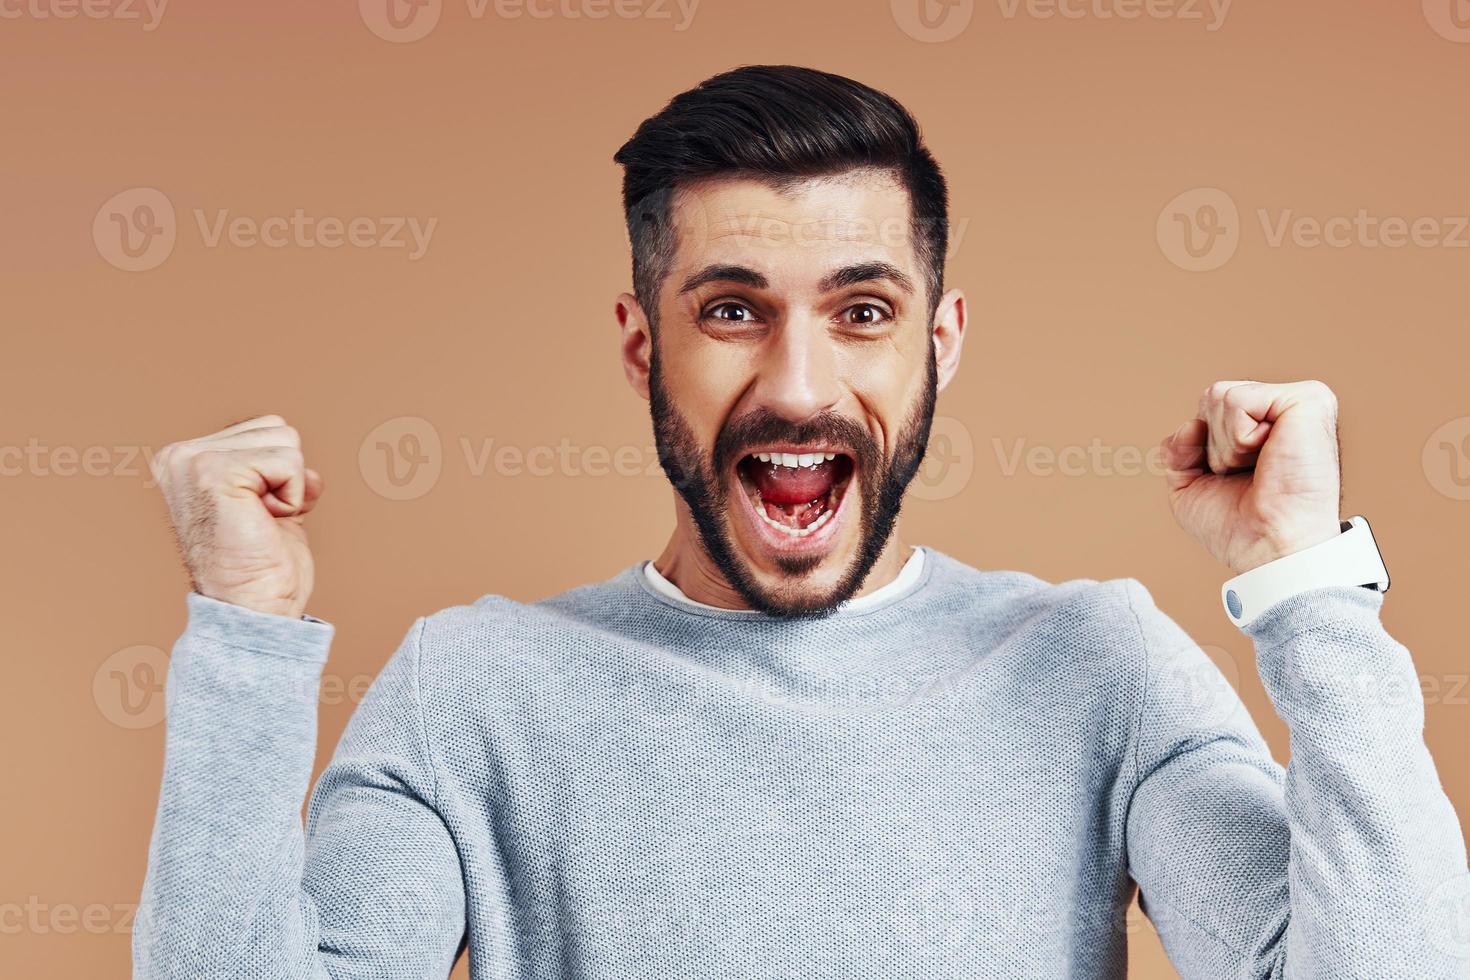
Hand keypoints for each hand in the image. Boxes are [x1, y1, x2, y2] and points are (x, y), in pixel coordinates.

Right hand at [151, 415, 321, 618]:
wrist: (252, 608)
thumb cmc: (262, 567)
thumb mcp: (270, 506)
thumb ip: (279, 475)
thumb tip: (309, 472)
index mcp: (187, 458)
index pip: (266, 429)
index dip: (280, 475)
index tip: (256, 514)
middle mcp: (181, 455)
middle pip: (278, 430)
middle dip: (286, 478)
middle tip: (260, 519)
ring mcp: (194, 461)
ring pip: (286, 442)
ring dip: (289, 487)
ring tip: (260, 520)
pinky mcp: (214, 472)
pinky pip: (289, 463)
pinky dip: (291, 497)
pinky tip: (264, 522)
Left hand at [1161, 380, 1342, 574]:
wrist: (1268, 548)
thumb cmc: (1239, 527)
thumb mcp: (1190, 485)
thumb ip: (1178, 450)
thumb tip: (1193, 423)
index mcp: (1263, 424)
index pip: (1206, 408)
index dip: (1201, 448)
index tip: (1230, 479)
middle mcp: (1283, 408)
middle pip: (1210, 397)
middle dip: (1212, 445)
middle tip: (1246, 475)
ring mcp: (1299, 400)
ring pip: (1221, 396)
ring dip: (1226, 445)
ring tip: (1259, 468)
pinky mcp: (1308, 400)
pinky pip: (1238, 399)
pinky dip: (1238, 437)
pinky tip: (1268, 456)